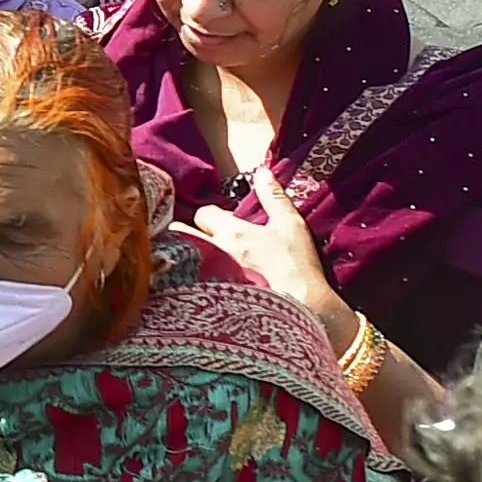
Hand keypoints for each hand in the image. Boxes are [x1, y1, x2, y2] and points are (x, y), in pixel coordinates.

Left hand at [191, 163, 343, 337]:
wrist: (302, 309)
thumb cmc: (297, 266)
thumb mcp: (291, 225)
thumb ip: (274, 197)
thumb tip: (262, 172)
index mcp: (231, 232)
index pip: (203, 213)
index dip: (212, 216)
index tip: (224, 224)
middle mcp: (213, 252)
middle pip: (180, 233)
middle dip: (185, 233)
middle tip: (201, 240)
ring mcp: (207, 277)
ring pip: (178, 258)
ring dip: (182, 254)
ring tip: (194, 260)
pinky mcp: (206, 299)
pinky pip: (185, 283)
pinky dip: (185, 278)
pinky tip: (194, 283)